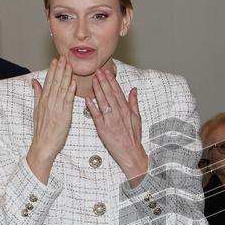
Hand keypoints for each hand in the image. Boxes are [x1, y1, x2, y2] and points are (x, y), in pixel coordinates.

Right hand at [27, 57, 75, 182]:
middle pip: (55, 82)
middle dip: (60, 69)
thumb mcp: (37, 110)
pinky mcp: (63, 116)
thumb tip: (34, 81)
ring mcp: (55, 109)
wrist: (42, 146)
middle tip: (64, 56)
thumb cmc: (42, 130)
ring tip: (69, 64)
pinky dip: (69, 92)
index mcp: (43, 100)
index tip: (56, 59)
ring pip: (61, 89)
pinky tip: (73, 83)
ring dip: (65, 76)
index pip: (49, 81)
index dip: (53, 70)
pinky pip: (67, 102)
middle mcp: (49, 102)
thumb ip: (37, 94)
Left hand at [88, 68, 148, 188]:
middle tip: (97, 70)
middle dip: (103, 81)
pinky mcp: (104, 129)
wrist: (131, 153)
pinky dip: (92, 107)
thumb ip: (134, 103)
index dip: (112, 81)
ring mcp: (111, 121)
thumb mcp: (137, 118)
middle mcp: (119, 113)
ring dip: (97, 90)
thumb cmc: (134, 137)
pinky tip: (87, 98)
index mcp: (126, 110)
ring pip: (103, 102)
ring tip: (92, 79)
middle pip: (110, 94)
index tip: (107, 72)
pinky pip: (97, 116)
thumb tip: (134, 89)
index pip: (118, 92)